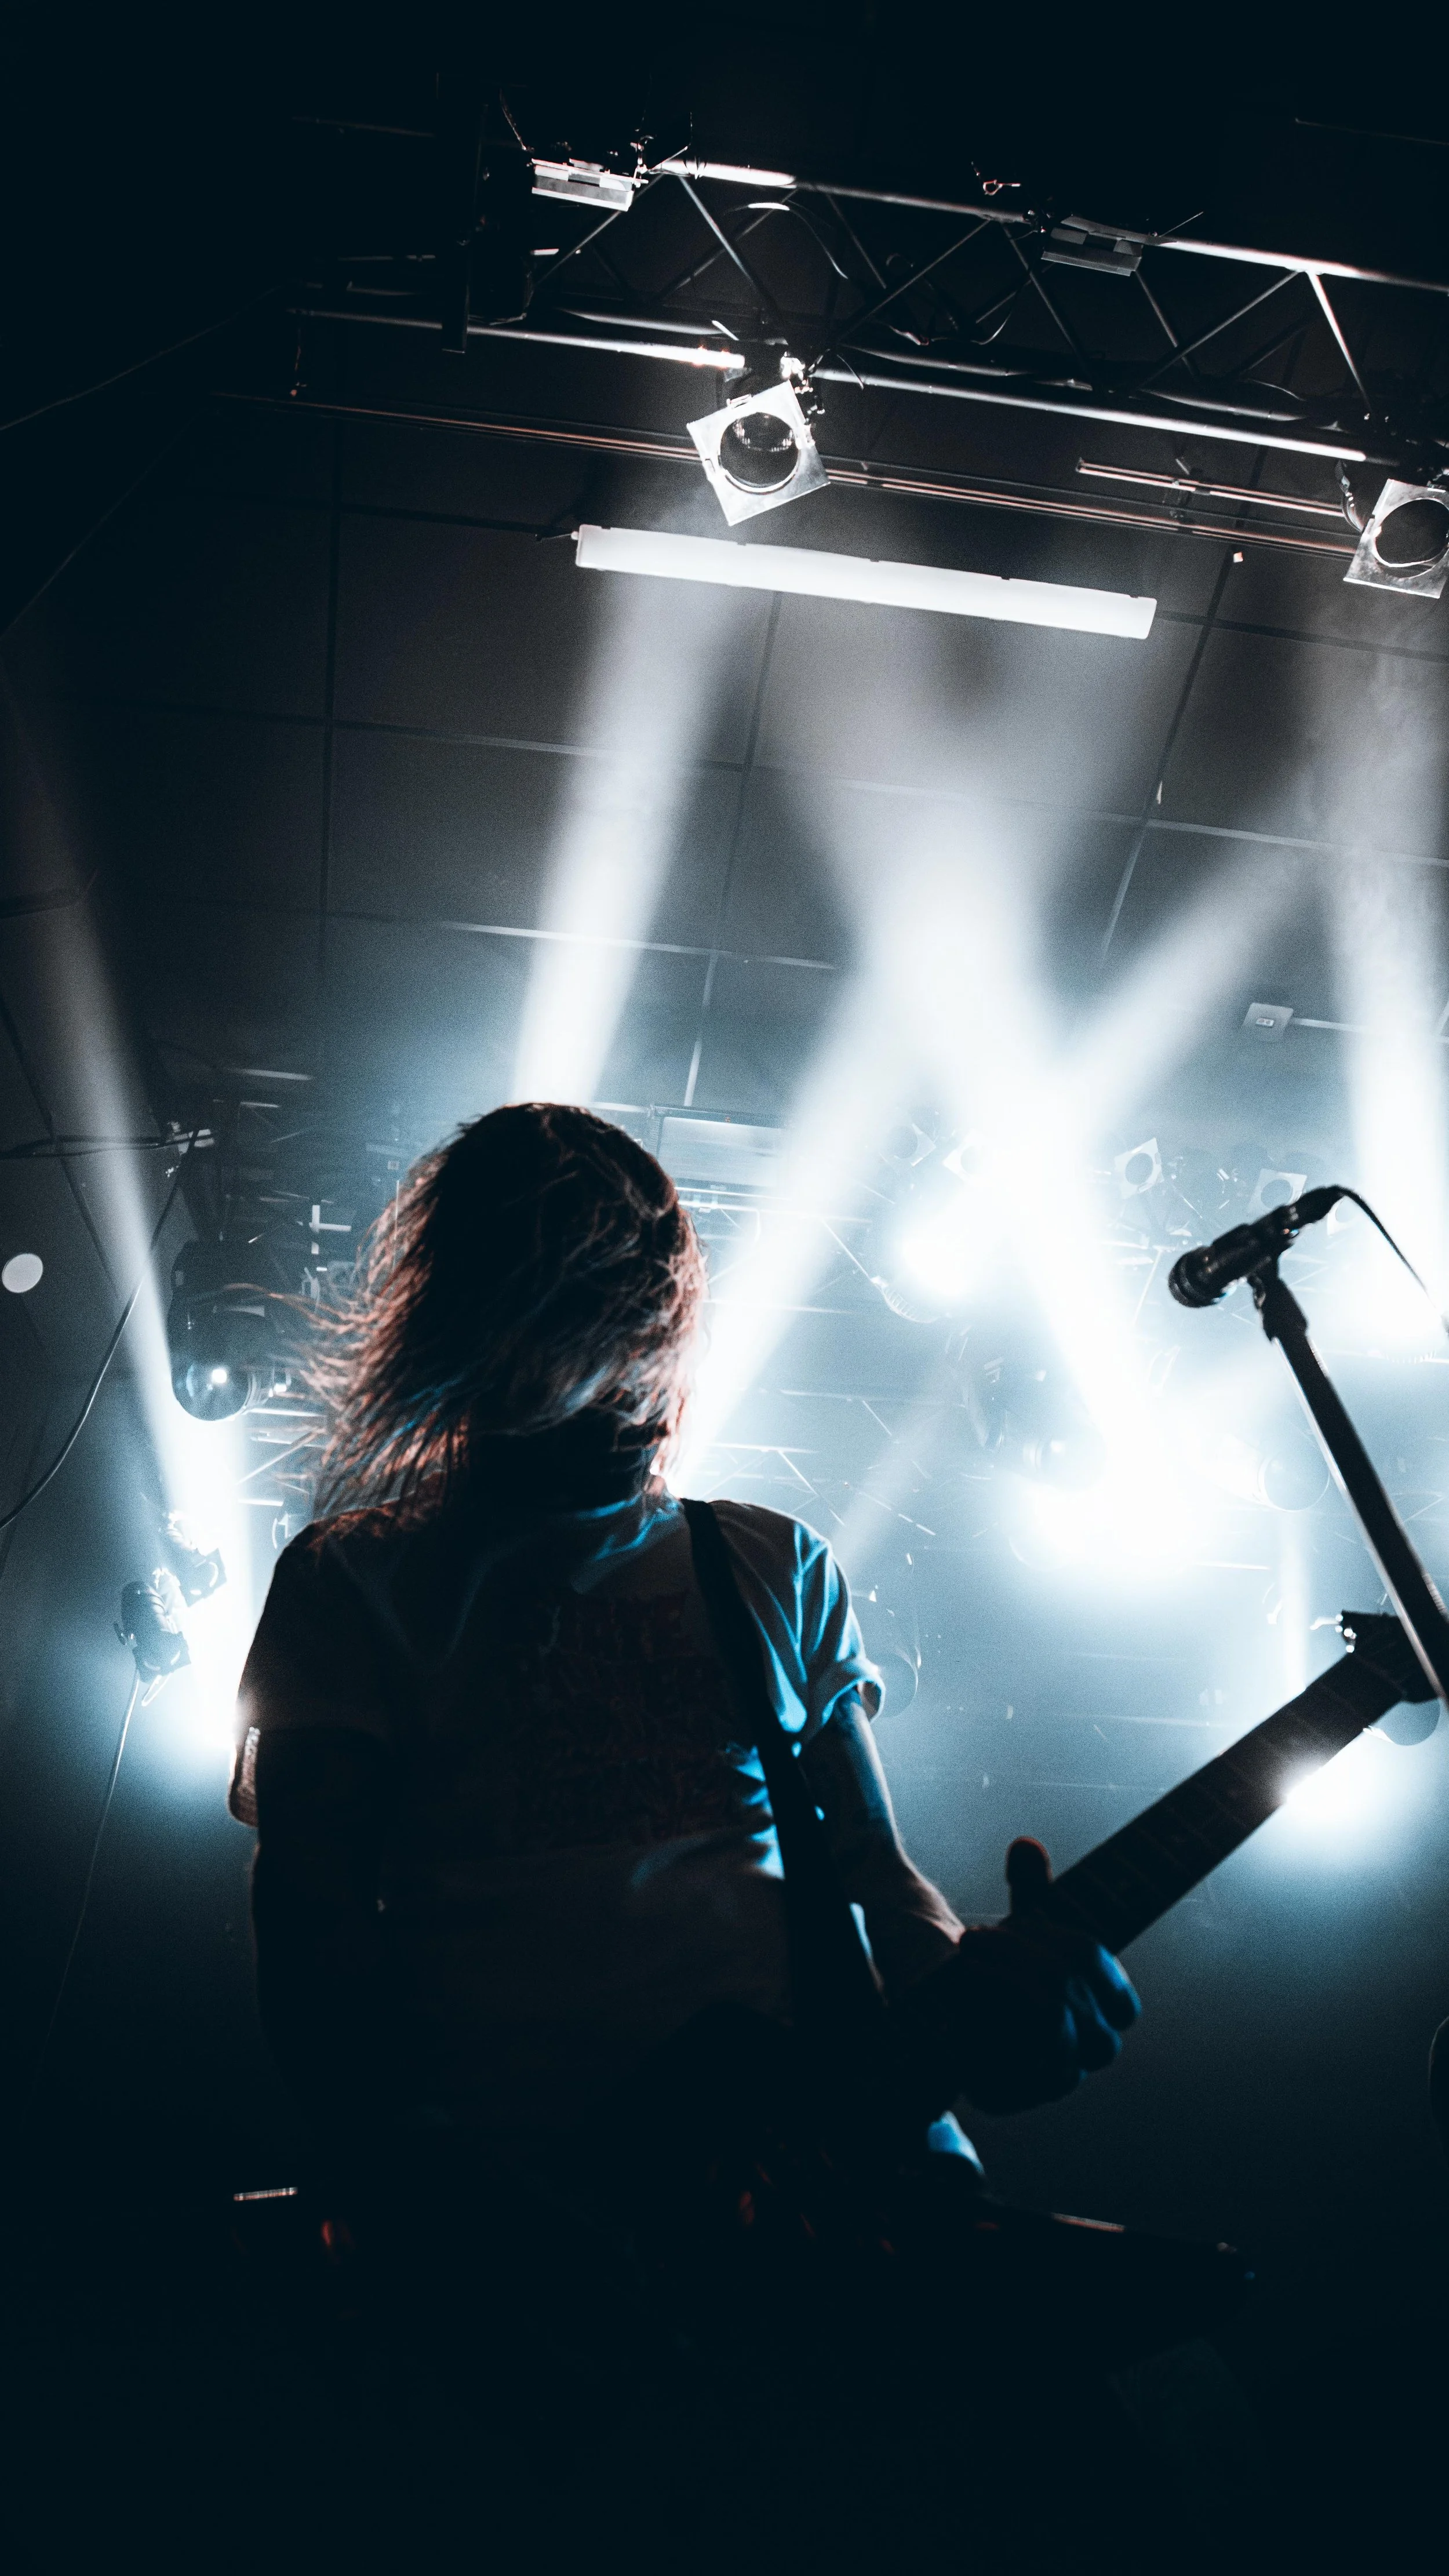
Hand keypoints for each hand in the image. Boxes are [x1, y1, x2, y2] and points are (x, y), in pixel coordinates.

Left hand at [897, 1838, 1139, 2115]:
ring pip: (1049, 2015)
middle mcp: (1098, 2045)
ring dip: (999, 1979)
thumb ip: (1031, 1890)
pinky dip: (981, 2022)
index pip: (1092, 1957)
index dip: (1051, 1933)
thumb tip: (1026, 1847)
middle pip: (1065, 1980)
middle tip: (968, 1938)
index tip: (1015, 1921)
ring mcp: (1063, 2076)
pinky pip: (1010, 2055)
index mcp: (1112, 2003)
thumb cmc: (1015, 1976)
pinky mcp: (1022, 2097)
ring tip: (963, 1964)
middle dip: (1012, 1951)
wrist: (974, 2039)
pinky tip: (957, 2006)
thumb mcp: (1025, 1929)